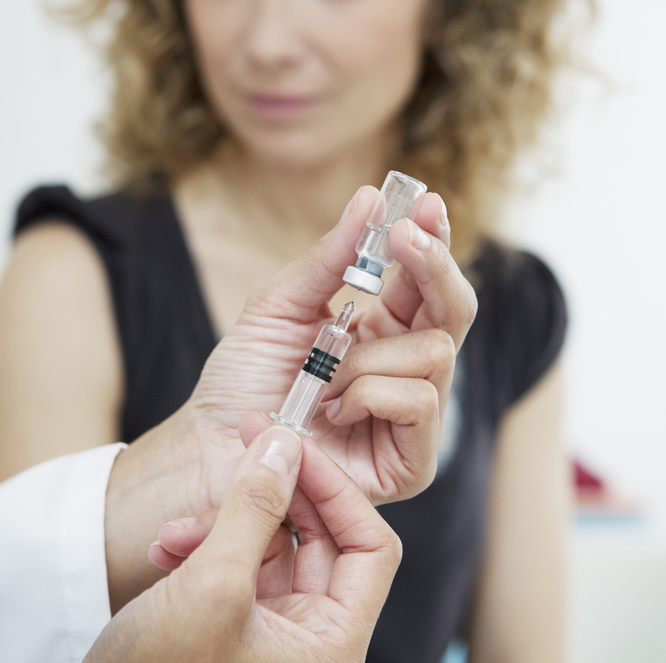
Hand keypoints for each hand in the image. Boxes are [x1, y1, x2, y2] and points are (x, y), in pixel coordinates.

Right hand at [84, 425, 401, 662]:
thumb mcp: (211, 586)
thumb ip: (253, 508)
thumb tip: (284, 444)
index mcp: (333, 644)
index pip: (370, 548)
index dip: (337, 490)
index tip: (292, 446)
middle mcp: (313, 639)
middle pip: (322, 538)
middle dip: (274, 494)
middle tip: (245, 443)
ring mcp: (275, 632)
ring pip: (273, 545)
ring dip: (226, 522)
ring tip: (175, 531)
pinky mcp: (238, 625)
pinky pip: (240, 564)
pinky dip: (206, 545)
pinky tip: (166, 548)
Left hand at [191, 187, 476, 503]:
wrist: (210, 447)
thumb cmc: (242, 381)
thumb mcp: (280, 305)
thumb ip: (329, 258)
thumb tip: (370, 197)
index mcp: (383, 332)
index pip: (427, 282)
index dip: (434, 241)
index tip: (426, 203)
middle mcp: (405, 371)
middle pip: (455, 311)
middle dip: (433, 267)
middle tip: (402, 236)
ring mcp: (412, 419)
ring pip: (435, 354)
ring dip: (368, 357)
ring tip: (320, 380)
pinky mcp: (410, 462)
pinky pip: (420, 401)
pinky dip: (369, 394)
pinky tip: (332, 411)